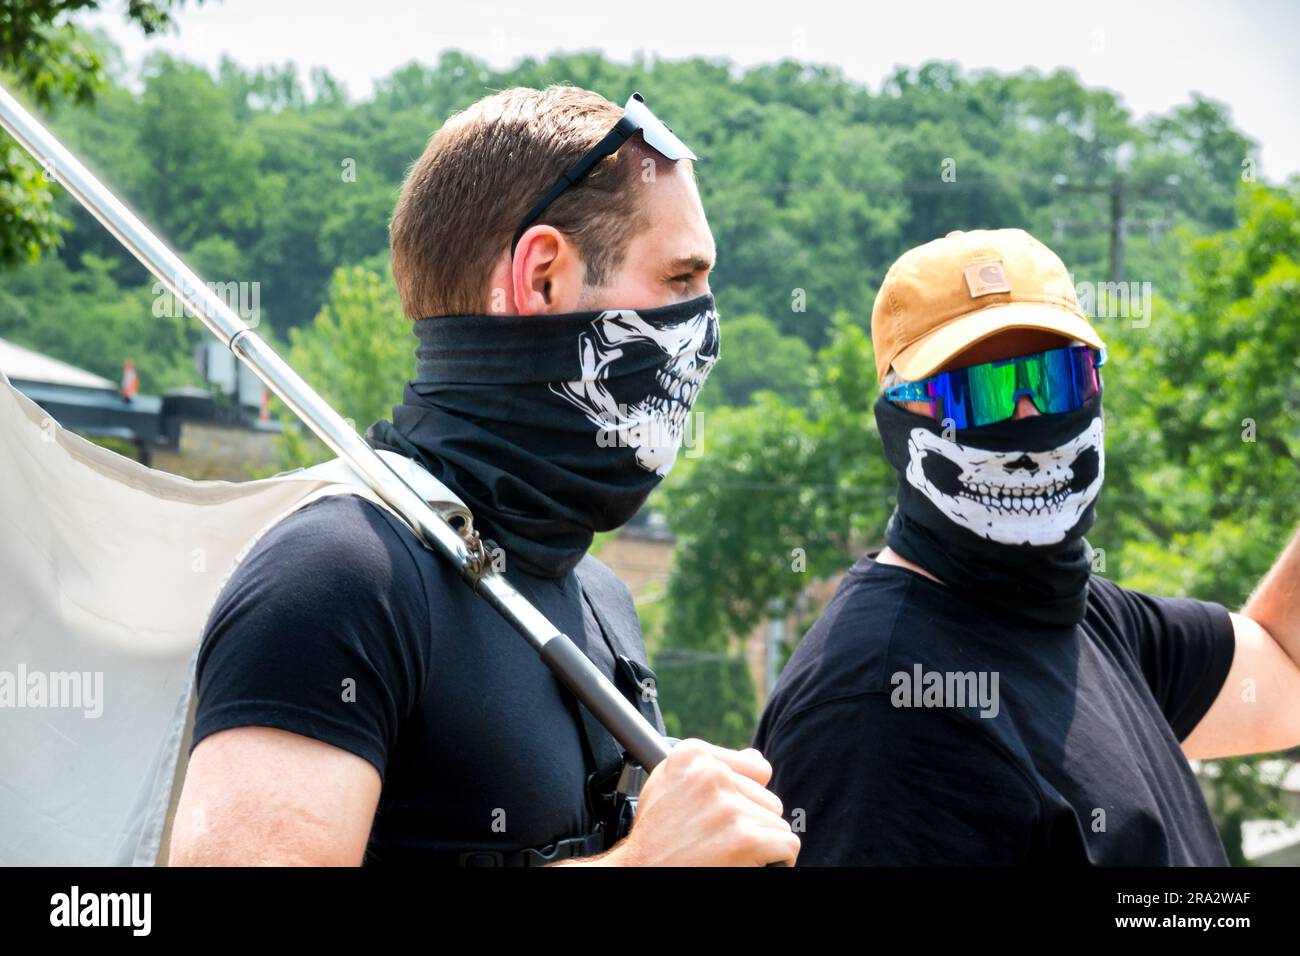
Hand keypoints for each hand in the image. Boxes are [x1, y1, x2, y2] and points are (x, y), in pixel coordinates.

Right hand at [601, 738, 798, 866]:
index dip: (746, 796)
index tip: (725, 813)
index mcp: (692, 754)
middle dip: (752, 821)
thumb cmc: (654, 834)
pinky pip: (787, 844)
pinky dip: (777, 859)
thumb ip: (709, 768)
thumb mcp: (669, 784)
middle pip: (768, 798)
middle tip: (718, 838)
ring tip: (725, 851)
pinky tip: (747, 862)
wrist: (638, 871)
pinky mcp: (744, 838)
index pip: (757, 767)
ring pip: (777, 822)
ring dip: (760, 842)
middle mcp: (710, 774)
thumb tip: (755, 758)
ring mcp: (728, 805)